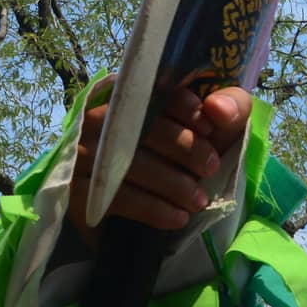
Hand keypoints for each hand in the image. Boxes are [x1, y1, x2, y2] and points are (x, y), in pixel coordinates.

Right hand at [68, 80, 253, 241]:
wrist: (150, 211)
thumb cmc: (188, 156)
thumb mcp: (216, 128)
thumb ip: (229, 107)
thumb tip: (218, 108)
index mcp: (131, 93)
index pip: (151, 89)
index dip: (182, 106)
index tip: (210, 127)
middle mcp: (98, 117)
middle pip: (140, 127)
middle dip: (183, 148)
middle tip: (211, 168)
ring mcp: (82, 152)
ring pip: (129, 164)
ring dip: (172, 183)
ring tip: (199, 200)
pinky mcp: (76, 189)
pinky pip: (116, 197)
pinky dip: (152, 209)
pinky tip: (177, 217)